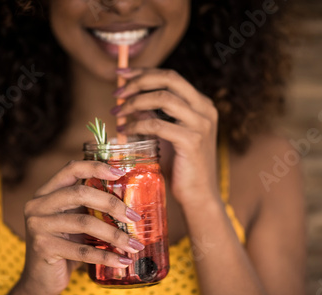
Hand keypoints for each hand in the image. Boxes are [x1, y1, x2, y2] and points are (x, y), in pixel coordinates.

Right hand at [19, 160, 143, 294]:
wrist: (40, 280)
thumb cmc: (64, 247)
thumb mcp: (74, 221)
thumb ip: (90, 207)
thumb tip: (130, 201)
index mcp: (46, 192)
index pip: (71, 168)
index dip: (96, 167)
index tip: (120, 172)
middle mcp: (38, 205)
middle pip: (80, 193)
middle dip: (112, 203)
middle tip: (134, 217)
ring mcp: (38, 226)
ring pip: (84, 222)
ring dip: (115, 235)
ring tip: (135, 244)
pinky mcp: (43, 248)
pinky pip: (82, 251)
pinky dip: (106, 256)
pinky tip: (123, 261)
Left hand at [113, 68, 220, 209]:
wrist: (198, 196)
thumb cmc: (180, 167)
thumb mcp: (166, 135)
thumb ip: (154, 116)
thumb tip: (131, 103)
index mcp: (201, 104)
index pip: (171, 76)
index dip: (143, 71)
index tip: (120, 74)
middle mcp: (205, 108)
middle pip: (169, 78)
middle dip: (138, 81)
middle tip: (117, 92)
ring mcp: (201, 124)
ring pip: (163, 98)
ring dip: (135, 102)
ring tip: (117, 112)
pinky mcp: (192, 141)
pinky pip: (158, 124)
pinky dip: (137, 125)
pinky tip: (124, 131)